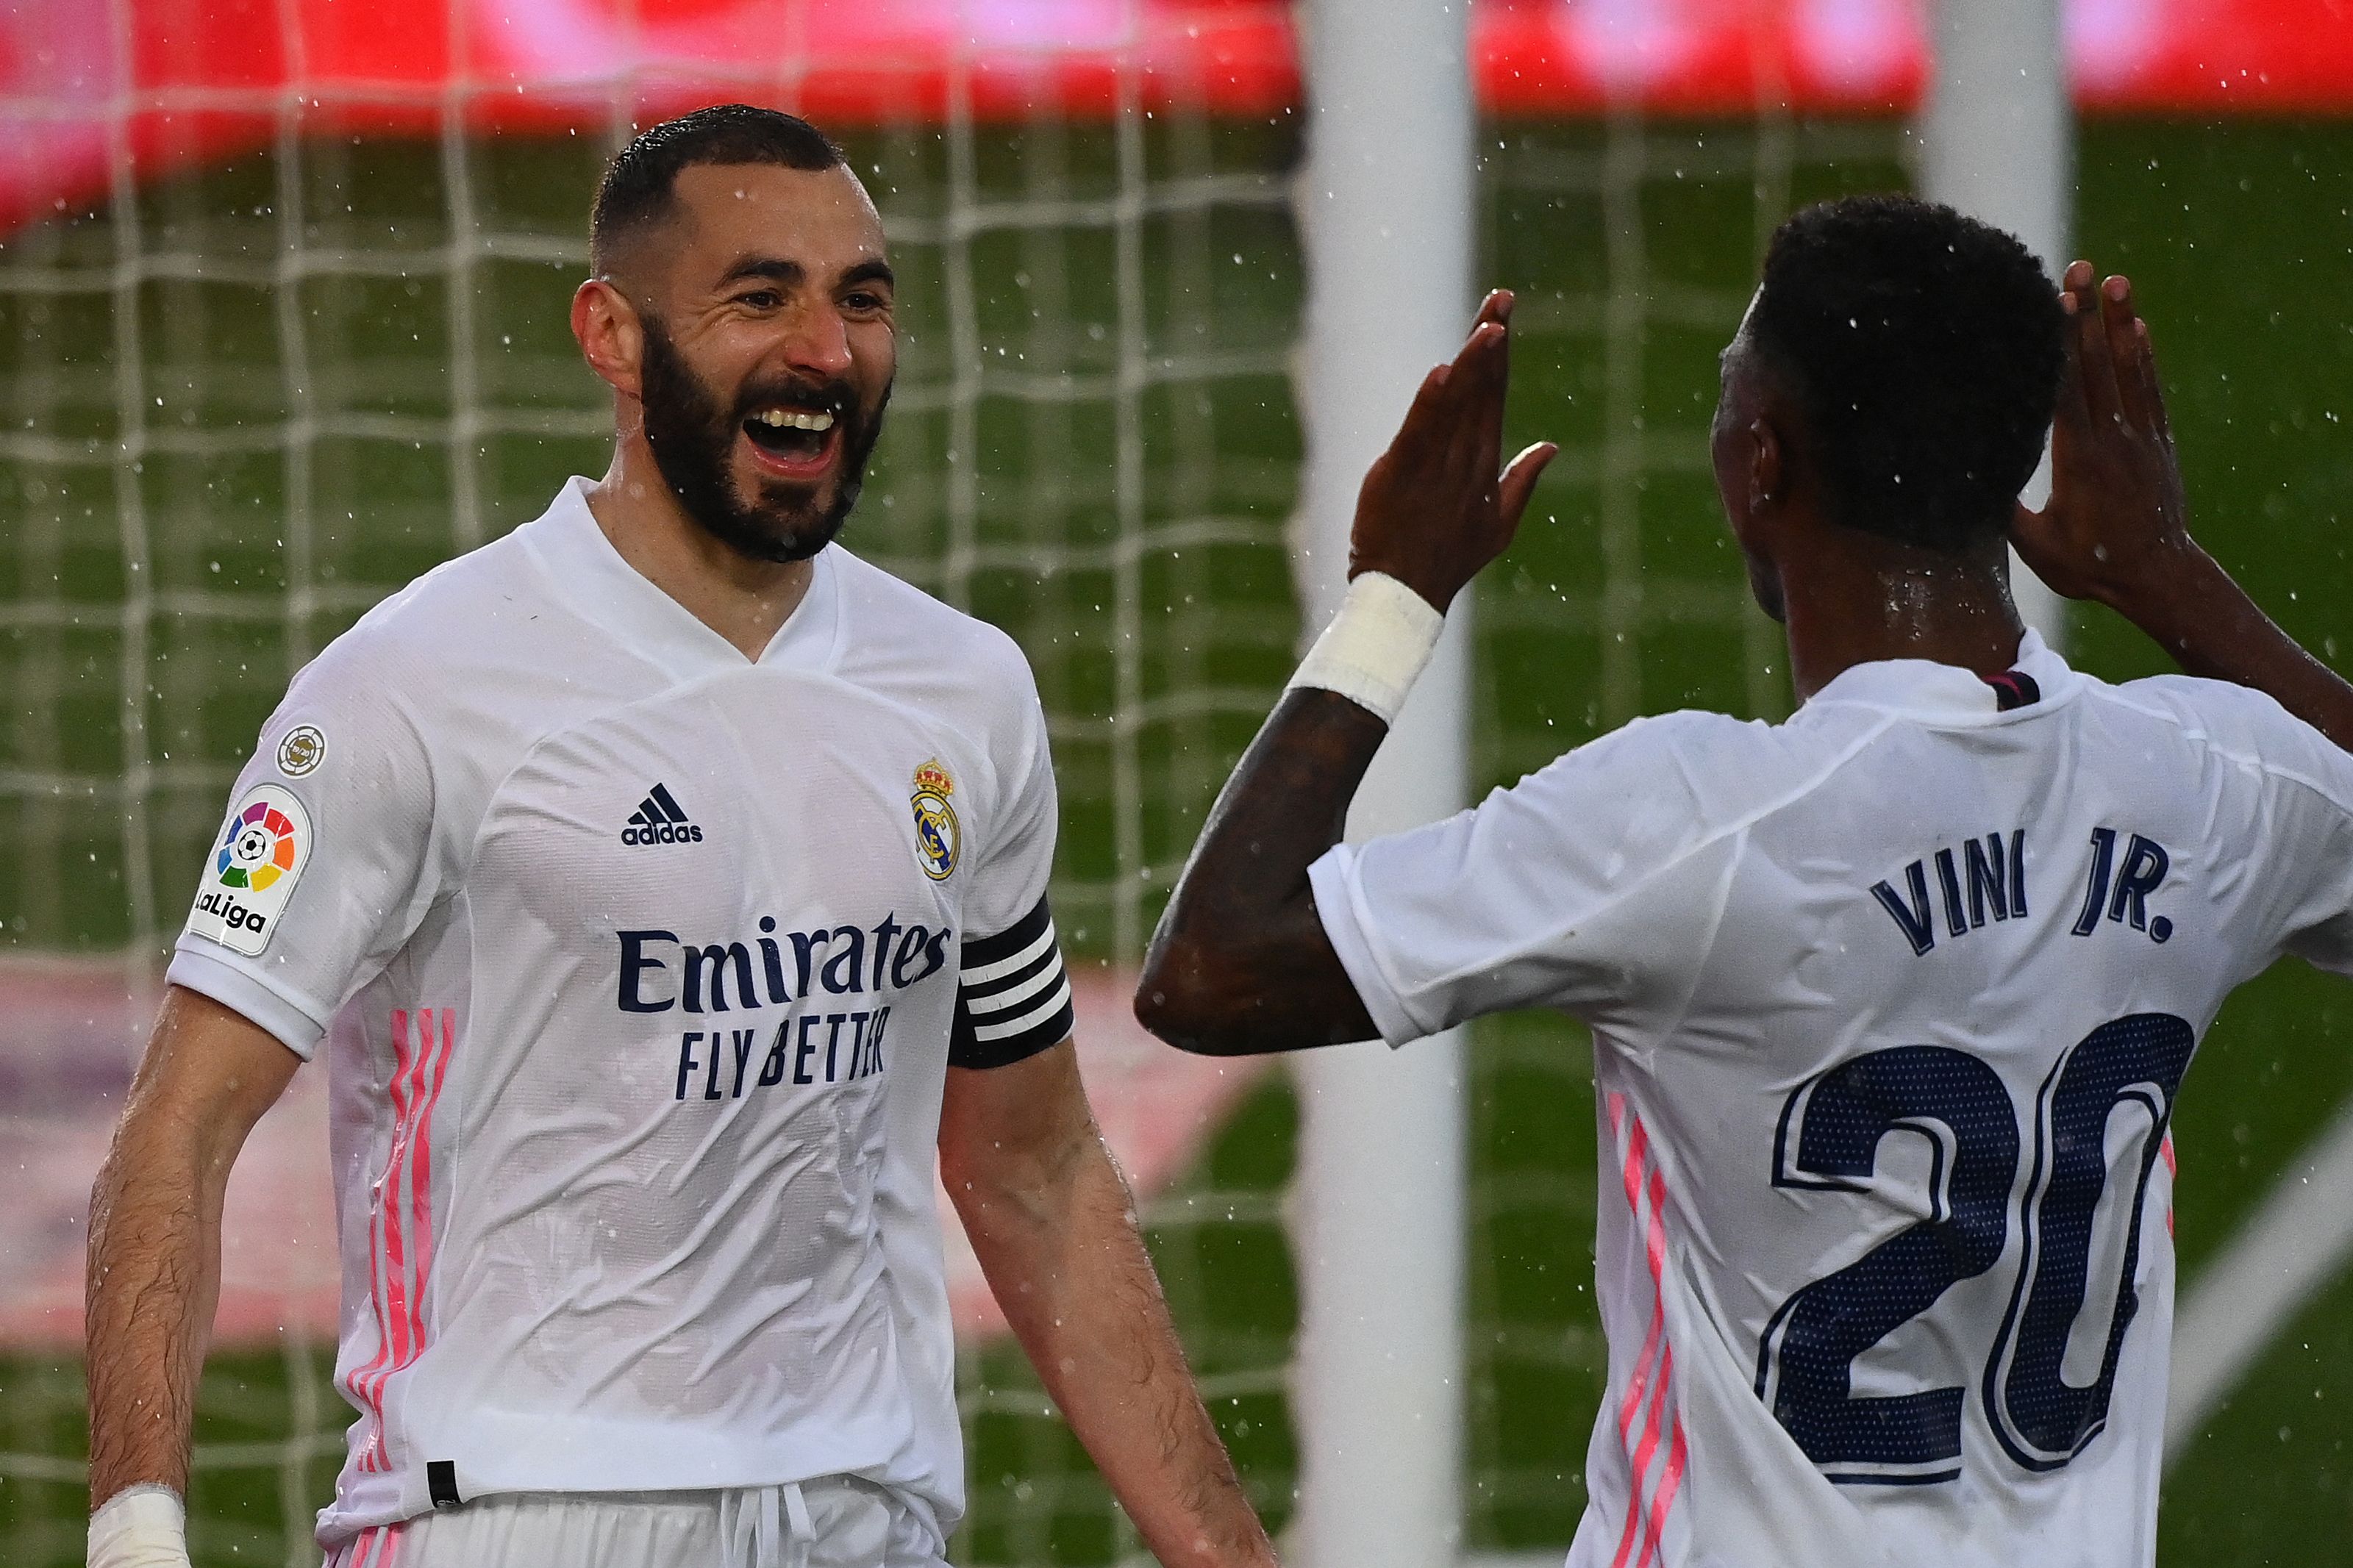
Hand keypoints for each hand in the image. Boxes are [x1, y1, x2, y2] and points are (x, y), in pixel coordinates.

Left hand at [1347, 289, 1557, 612]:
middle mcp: (1465, 460)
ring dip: (1469, 365)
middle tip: (1500, 299)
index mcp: (1484, 464)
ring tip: (1485, 327)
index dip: (1498, 356)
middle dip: (1489, 344)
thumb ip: (1522, 480)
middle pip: (1479, 392)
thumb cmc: (1448, 559)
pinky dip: (1430, 403)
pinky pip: (1419, 432)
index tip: (1502, 314)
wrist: (1405, 595)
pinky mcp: (1401, 474)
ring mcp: (1435, 467)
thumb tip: (1551, 446)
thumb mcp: (1497, 525)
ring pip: (1455, 406)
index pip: (1493, 398)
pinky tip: (1442, 372)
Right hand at [2011, 262, 2201, 611]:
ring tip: (2118, 279)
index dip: (2062, 342)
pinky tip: (2138, 327)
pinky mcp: (2159, 443)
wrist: (2159, 577)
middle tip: (2084, 268)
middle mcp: (2115, 439)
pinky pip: (2151, 390)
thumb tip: (1968, 478)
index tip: (2056, 301)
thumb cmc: (2091, 567)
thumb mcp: (2038, 547)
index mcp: (2080, 460)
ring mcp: (2142, 437)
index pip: (2068, 389)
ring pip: (2130, 369)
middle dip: (2089, 313)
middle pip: (2099, 365)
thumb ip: (2007, 511)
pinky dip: (2144, 356)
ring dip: (2122, 322)